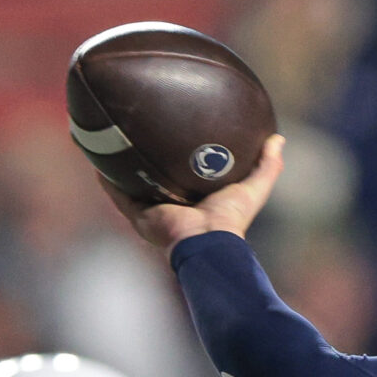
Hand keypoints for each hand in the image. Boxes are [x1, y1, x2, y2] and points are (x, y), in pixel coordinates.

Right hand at [103, 133, 284, 251]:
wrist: (209, 243)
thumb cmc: (231, 221)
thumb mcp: (253, 189)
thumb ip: (266, 166)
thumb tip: (279, 138)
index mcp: (191, 204)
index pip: (179, 178)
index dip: (174, 161)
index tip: (171, 139)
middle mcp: (168, 209)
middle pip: (151, 180)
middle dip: (142, 161)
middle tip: (135, 133)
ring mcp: (151, 214)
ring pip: (129, 186)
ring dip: (118, 167)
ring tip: (108, 140)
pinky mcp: (139, 217)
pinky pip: (118, 195)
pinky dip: (107, 179)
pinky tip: (97, 159)